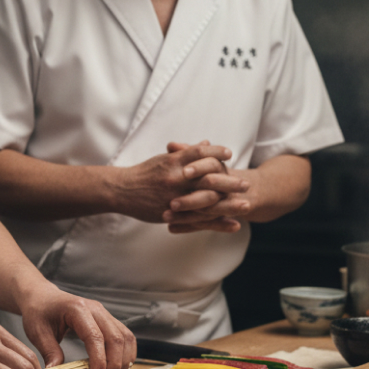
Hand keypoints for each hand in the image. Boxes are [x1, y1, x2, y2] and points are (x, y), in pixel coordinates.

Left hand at [19, 286, 134, 368]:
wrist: (42, 296)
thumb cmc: (39, 312)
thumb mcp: (38, 332)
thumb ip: (49, 352)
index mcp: (77, 309)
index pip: (95, 336)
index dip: (100, 360)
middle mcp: (95, 309)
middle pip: (116, 338)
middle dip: (114, 364)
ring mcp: (104, 313)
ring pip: (125, 337)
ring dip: (124, 360)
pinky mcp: (108, 319)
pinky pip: (125, 336)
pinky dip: (126, 353)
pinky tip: (118, 368)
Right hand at [111, 141, 248, 223]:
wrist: (121, 190)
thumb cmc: (143, 173)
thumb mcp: (163, 158)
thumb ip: (186, 153)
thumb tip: (206, 143)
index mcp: (174, 162)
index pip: (200, 153)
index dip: (216, 152)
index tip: (229, 154)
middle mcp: (176, 178)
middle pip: (209, 178)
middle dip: (230, 182)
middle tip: (246, 184)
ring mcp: (175, 196)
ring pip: (208, 201)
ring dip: (229, 204)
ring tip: (247, 205)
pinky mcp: (173, 213)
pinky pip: (199, 219)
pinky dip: (218, 223)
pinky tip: (233, 224)